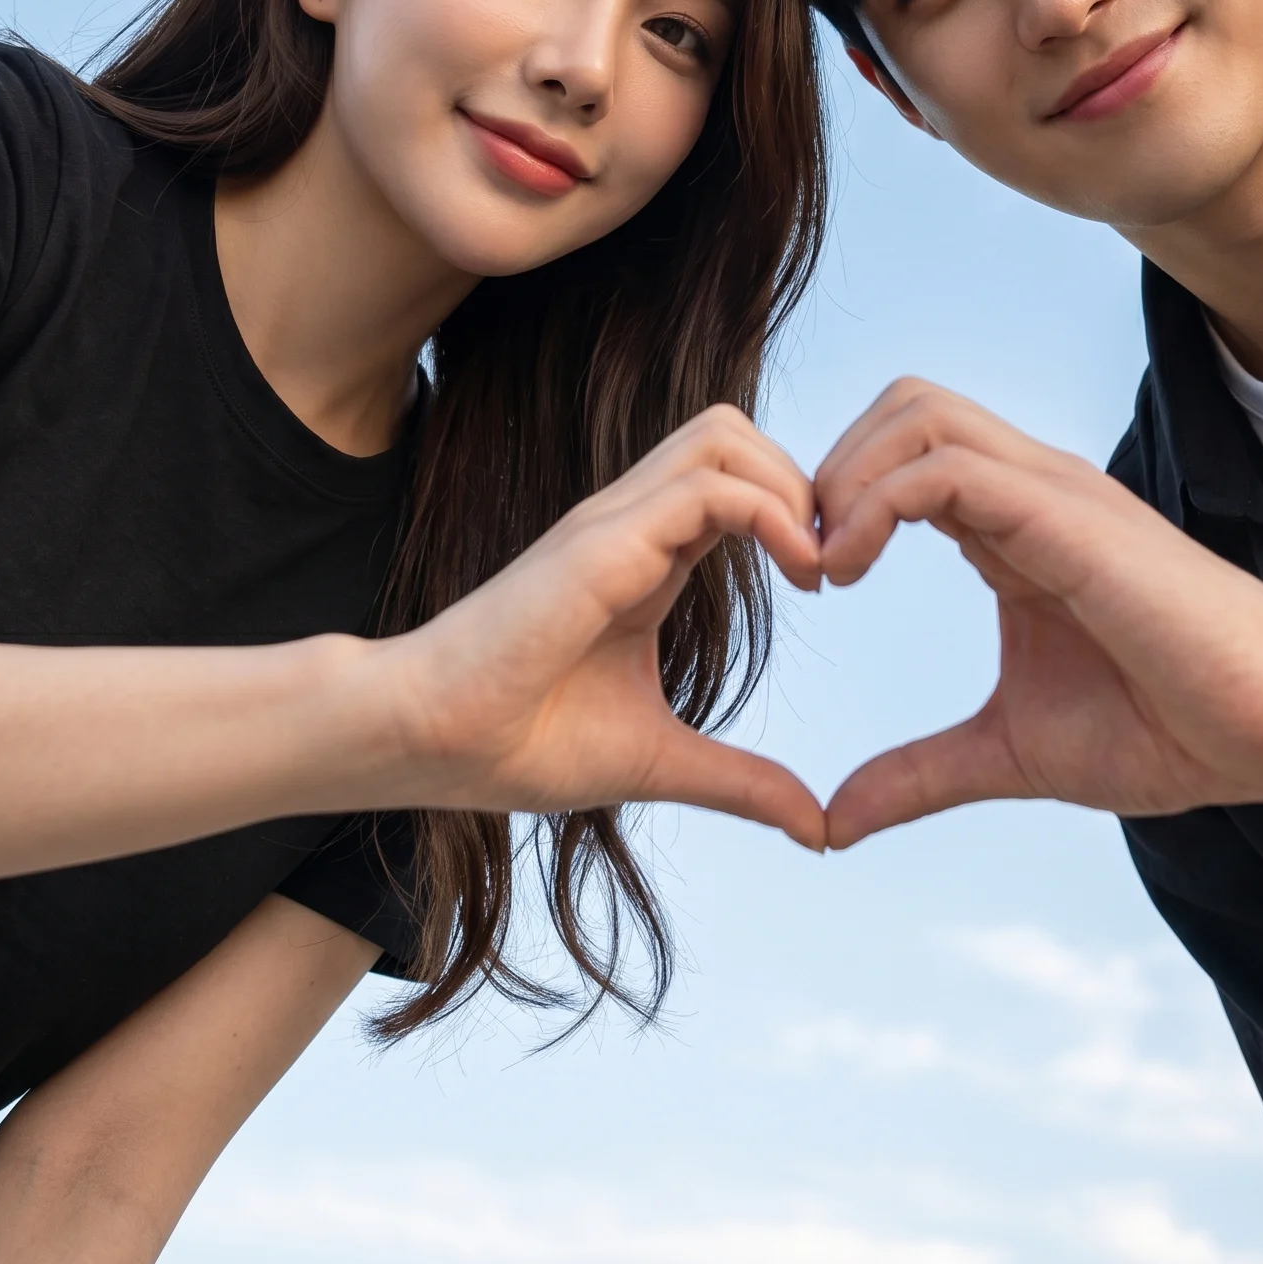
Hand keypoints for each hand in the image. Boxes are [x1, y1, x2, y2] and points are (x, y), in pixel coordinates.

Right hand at [387, 406, 826, 848]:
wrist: (426, 742)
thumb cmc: (518, 744)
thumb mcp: (660, 763)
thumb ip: (740, 782)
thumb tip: (817, 829)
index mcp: (647, 558)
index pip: (736, 484)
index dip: (796, 515)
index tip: (832, 585)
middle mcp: (632, 524)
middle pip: (735, 435)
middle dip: (804, 480)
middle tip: (835, 563)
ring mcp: (614, 524)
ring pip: (723, 434)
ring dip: (791, 484)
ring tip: (819, 565)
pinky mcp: (602, 541)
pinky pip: (707, 487)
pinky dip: (770, 513)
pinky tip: (800, 574)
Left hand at [814, 380, 1262, 847]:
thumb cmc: (1171, 729)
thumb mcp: (1012, 753)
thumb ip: (922, 774)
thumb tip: (833, 822)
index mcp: (1014, 525)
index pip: (904, 451)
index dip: (837, 499)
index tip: (804, 583)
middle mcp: (1031, 489)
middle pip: (904, 405)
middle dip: (830, 467)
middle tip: (806, 564)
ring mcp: (1053, 493)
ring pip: (919, 413)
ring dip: (847, 476)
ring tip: (826, 567)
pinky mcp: (1069, 517)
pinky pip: (946, 469)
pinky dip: (877, 503)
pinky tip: (853, 570)